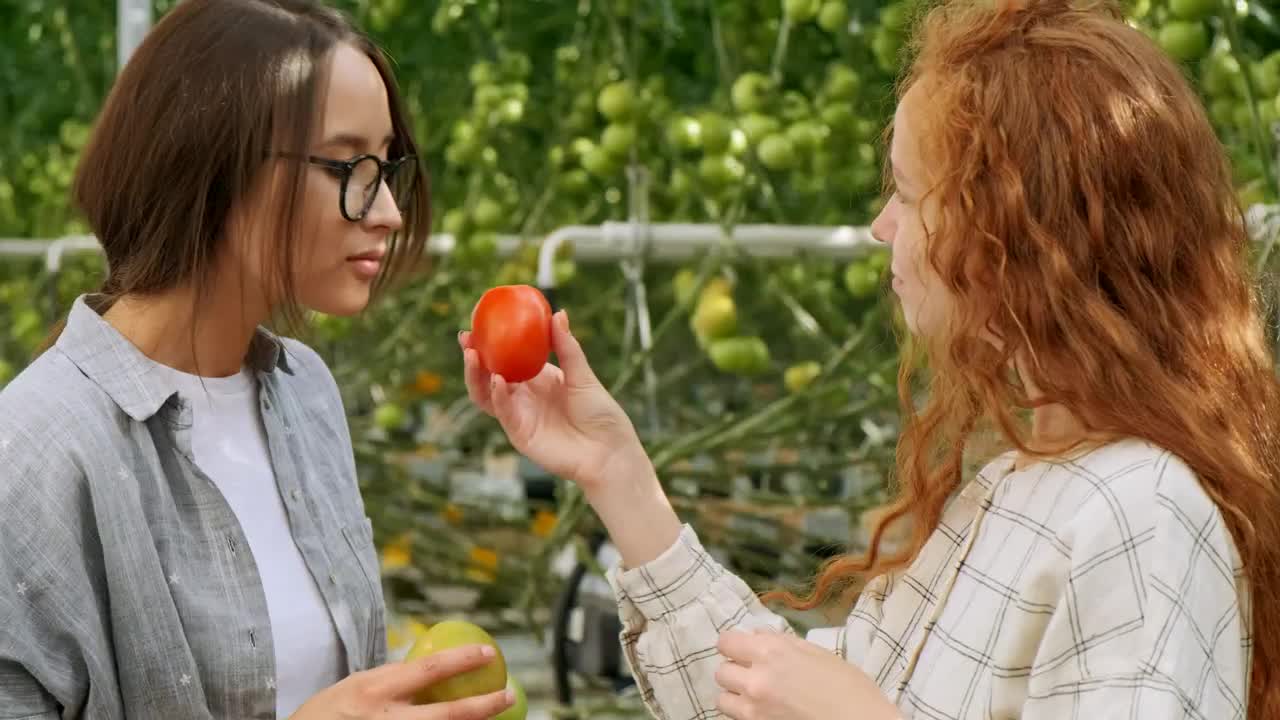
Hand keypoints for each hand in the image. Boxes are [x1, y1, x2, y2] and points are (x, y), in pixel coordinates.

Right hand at [288, 644, 513, 719]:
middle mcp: (387, 719)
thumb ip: (389, 679)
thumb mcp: (354, 686)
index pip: (430, 669)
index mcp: (376, 691)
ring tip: (495, 719)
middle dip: (484, 706)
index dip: (464, 659)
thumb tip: (427, 667)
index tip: (489, 652)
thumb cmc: (325, 714)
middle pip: (447, 714)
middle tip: (508, 694)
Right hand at [459, 309, 649, 491]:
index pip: (506, 359)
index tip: (479, 324)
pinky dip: (498, 396)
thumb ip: (567, 347)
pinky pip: (503, 413)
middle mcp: (523, 397)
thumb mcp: (582, 375)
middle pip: (488, 376)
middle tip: (466, 338)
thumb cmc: (600, 414)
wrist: (609, 451)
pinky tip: (498, 380)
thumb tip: (558, 313)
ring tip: (473, 355)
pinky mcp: (520, 434)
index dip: (490, 344)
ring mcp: (519, 416)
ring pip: (486, 395)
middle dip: (473, 357)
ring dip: (476, 376)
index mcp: (537, 379)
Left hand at [714, 629, 901, 719]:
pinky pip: (736, 719)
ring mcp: (754, 710)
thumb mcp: (818, 653)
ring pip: (722, 699)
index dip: (734, 646)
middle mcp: (756, 679)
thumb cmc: (849, 687)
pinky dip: (745, 714)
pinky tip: (765, 711)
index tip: (744, 650)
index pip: (726, 642)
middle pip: (721, 671)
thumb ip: (782, 642)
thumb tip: (757, 634)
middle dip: (735, 671)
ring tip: (757, 697)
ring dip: (736, 696)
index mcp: (771, 652)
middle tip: (753, 675)